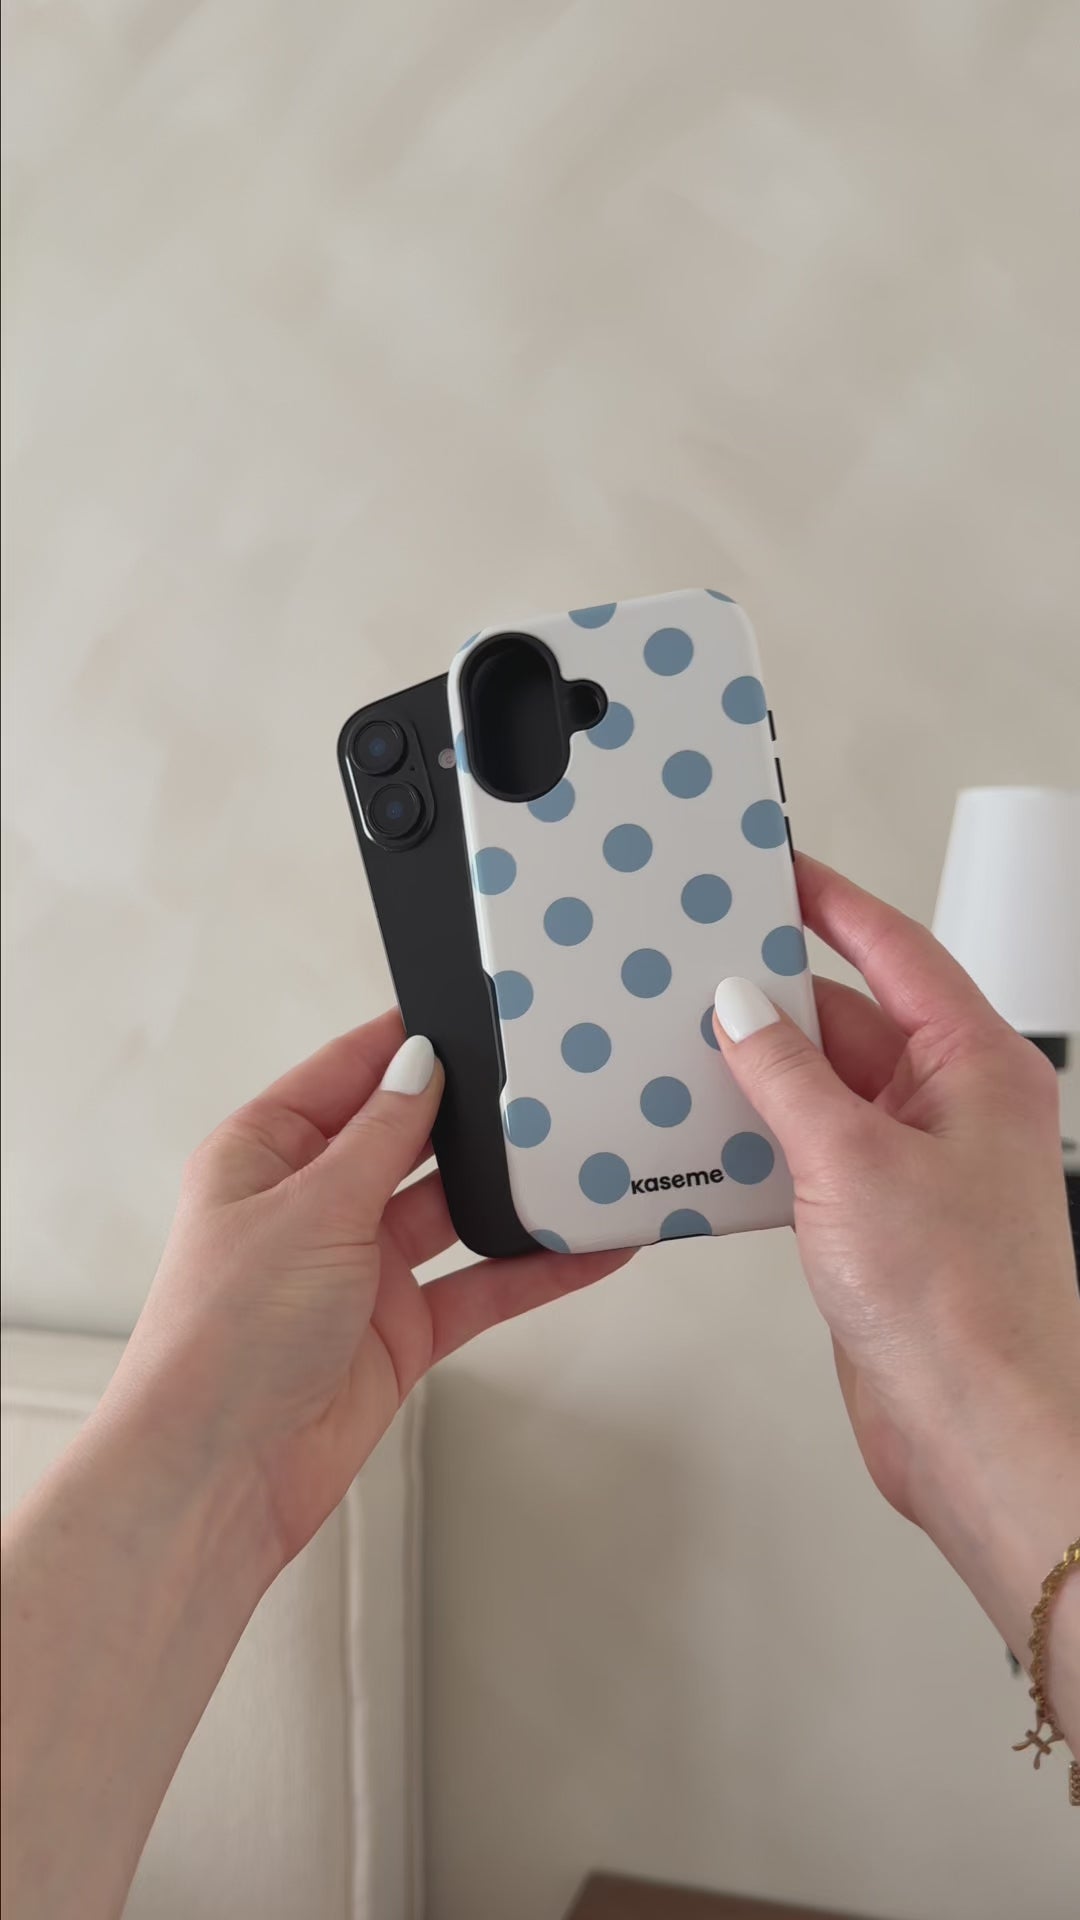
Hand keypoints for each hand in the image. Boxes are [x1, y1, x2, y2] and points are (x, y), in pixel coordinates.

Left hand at [110, 1011, 628, 1576]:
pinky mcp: (399, 1331)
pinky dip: (533, 1269)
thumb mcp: (311, 1209)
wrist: (222, 1476)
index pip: (347, 1075)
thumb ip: (379, 1136)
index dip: (406, 1044)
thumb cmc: (225, 1338)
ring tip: (582, 1159)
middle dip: (470, 1119)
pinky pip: (480, 1286)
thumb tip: (420, 1064)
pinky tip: (588, 1248)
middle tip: (544, 1083)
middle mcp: (312, 1206)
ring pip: (453, 1213)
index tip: (473, 1013)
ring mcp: (359, 1269)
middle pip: (407, 1140)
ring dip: (510, 1195)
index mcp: (264, 1155)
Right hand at [711, 855, 1079, 1741]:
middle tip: (698, 968)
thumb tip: (738, 1008)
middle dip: (775, 1000)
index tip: (772, 872)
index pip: (896, 949)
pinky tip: (707, 1139)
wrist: (978, 1432)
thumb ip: (785, 1075)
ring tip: (686, 1050)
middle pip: (853, 1018)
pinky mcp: (883, 1220)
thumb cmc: (963, 1309)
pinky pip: (813, 1150)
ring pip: (825, 1088)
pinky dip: (762, 1140)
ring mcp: (920, 1165)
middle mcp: (956, 1106)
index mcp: (979, 1065)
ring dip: (762, 1076)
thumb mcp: (850, 1161)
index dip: (830, 904)